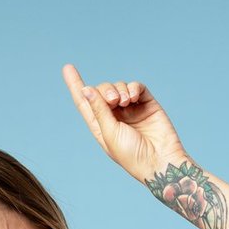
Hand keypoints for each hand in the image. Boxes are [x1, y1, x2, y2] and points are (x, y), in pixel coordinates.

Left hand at [62, 63, 187, 180]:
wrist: (160, 160)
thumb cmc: (132, 154)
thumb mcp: (110, 133)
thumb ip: (99, 110)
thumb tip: (86, 89)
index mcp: (100, 126)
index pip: (84, 102)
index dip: (76, 85)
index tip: (67, 67)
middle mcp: (114, 116)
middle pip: (102, 91)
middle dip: (106, 90)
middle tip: (113, 101)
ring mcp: (131, 109)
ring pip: (119, 87)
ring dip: (120, 90)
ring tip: (125, 102)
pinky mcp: (146, 104)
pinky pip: (136, 87)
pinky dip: (133, 87)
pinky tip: (133, 96)